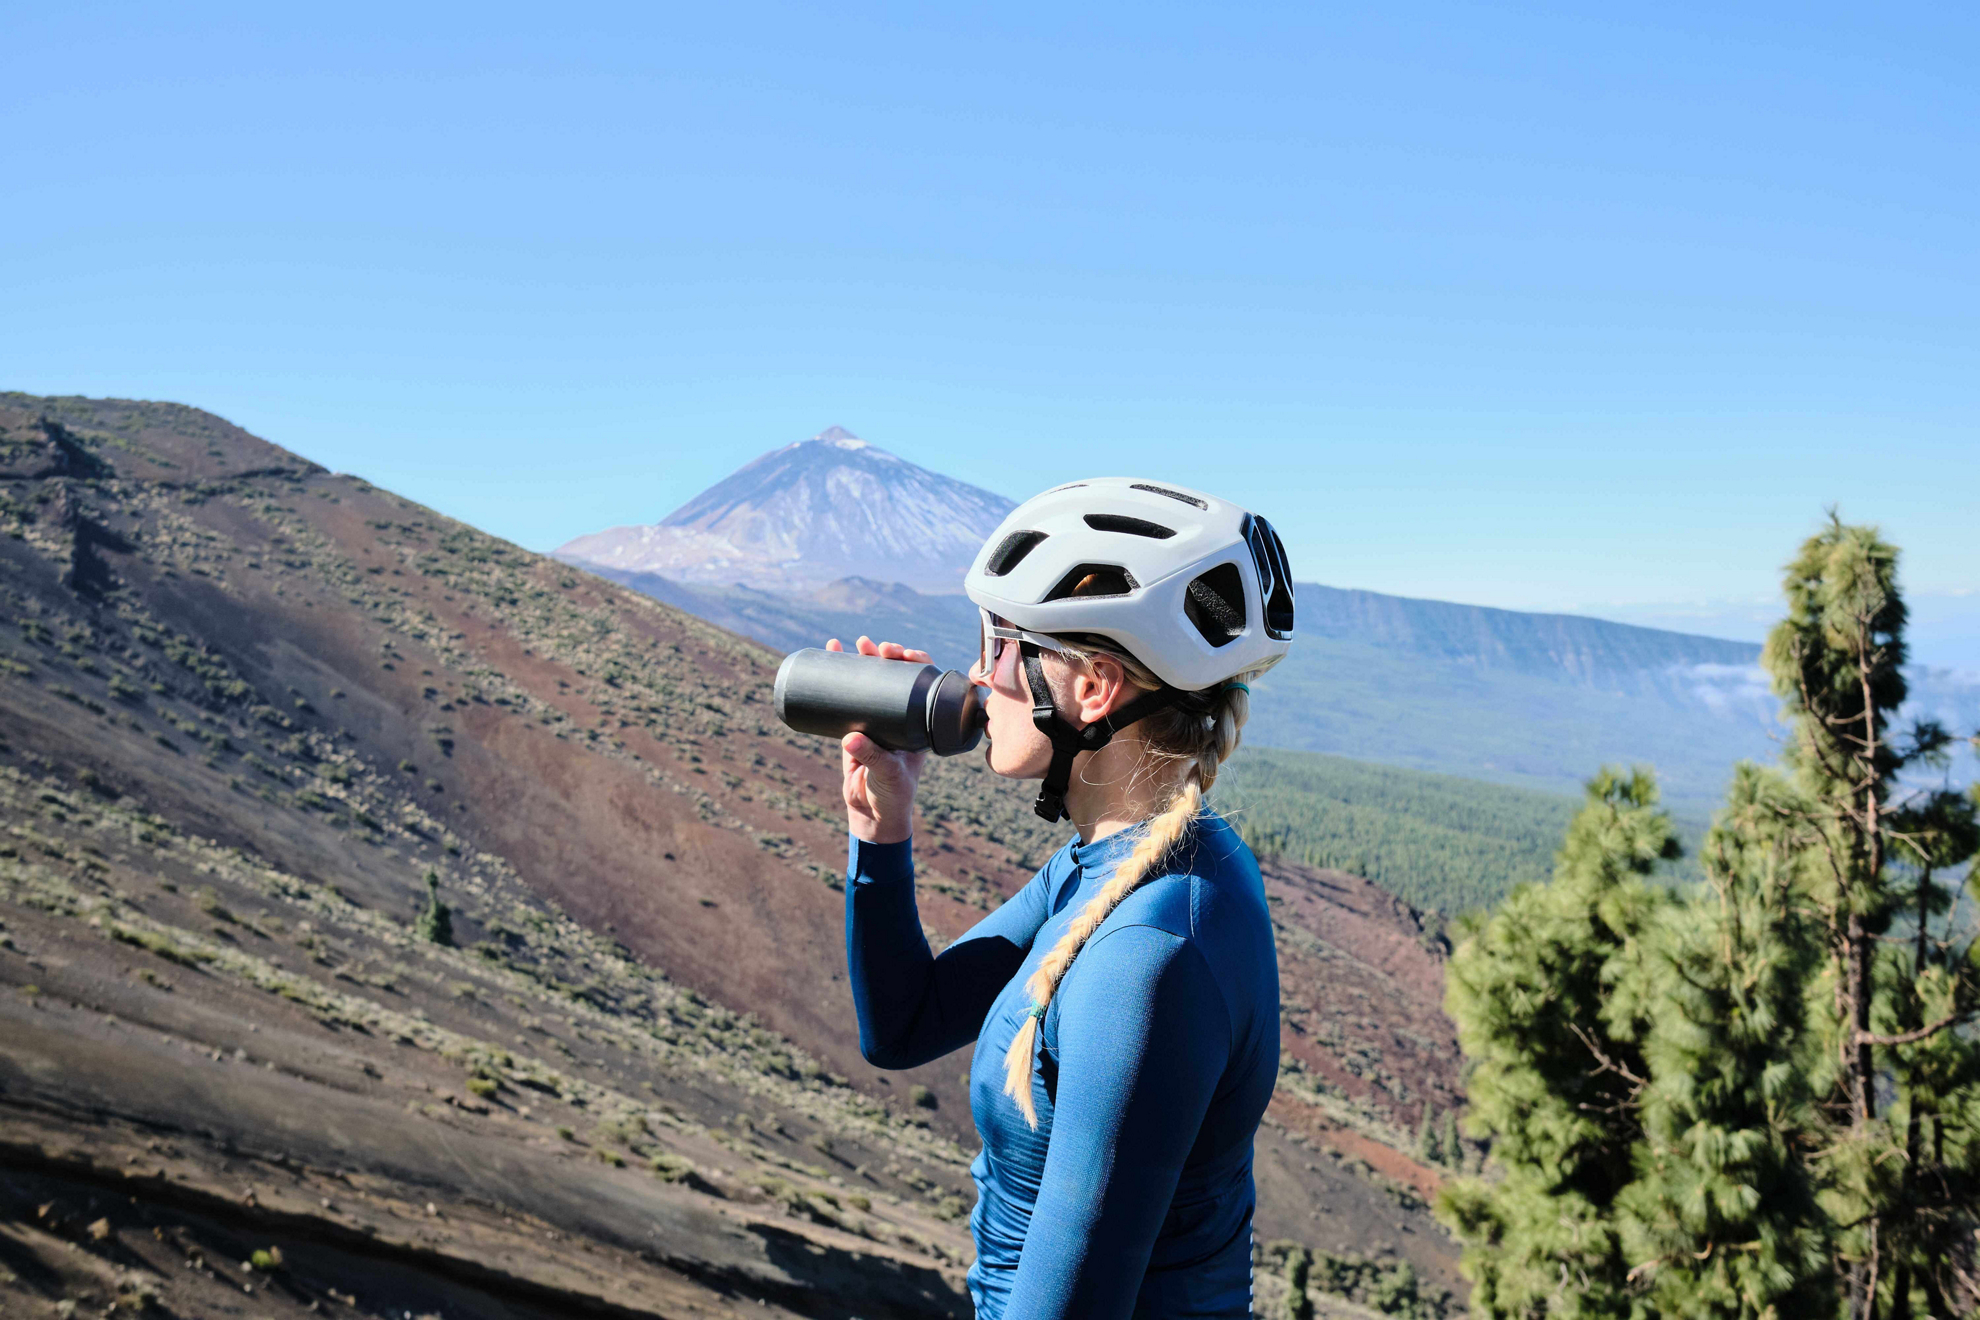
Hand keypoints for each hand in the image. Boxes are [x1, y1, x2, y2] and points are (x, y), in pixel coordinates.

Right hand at [828, 635, 931, 843]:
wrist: (874, 814)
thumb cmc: (893, 795)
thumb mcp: (888, 773)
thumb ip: (871, 756)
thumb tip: (849, 738)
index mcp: (921, 721)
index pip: (923, 682)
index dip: (914, 662)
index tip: (899, 653)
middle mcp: (902, 715)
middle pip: (896, 674)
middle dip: (883, 655)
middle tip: (870, 646)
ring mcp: (878, 719)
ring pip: (871, 681)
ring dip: (860, 660)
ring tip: (845, 644)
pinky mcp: (854, 727)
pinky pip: (848, 697)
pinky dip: (838, 677)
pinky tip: (830, 657)